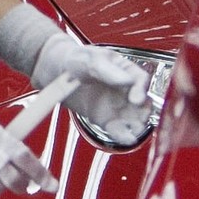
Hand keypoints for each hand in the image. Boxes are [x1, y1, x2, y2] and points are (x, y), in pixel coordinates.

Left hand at [0, 5, 159, 144]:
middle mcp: (124, 89)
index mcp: (124, 69)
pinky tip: (126, 138)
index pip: (140, 80)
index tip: (136, 99)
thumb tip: (127, 80)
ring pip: (134, 119)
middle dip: (144, 112)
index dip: (142, 90)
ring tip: (134, 132)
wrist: (53, 71)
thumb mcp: (89, 60)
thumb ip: (108, 71)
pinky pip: (119, 130)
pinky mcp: (105, 120)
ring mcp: (116, 105)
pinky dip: (124, 135)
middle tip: (140, 119)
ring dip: (137, 126)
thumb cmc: (74, 59)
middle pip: (144, 102)